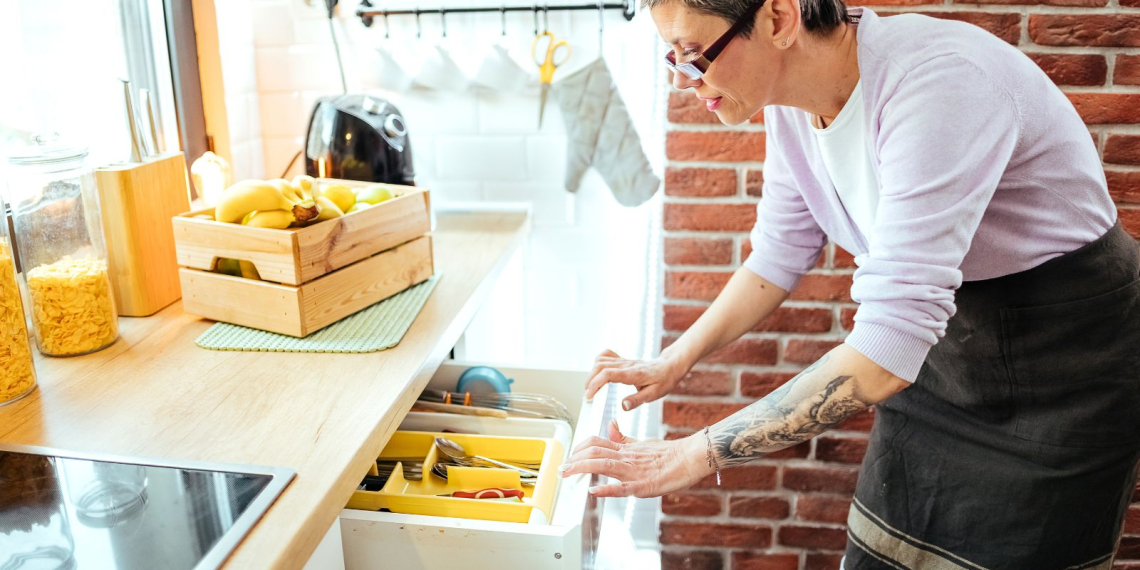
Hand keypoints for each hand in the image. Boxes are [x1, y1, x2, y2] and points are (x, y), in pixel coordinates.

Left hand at [558, 419, 711, 497]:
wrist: (690, 457)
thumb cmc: (669, 452)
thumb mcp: (642, 442)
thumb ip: (624, 438)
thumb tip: (610, 426)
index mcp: (625, 448)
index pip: (596, 443)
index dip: (579, 448)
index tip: (568, 456)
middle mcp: (626, 457)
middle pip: (594, 452)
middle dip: (573, 460)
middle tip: (561, 469)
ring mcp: (634, 471)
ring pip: (603, 465)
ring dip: (581, 469)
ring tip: (567, 474)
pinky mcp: (643, 485)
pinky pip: (622, 487)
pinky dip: (606, 489)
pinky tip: (594, 491)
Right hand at [585, 349, 687, 410]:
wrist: (670, 366)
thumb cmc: (664, 380)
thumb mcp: (654, 394)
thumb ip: (637, 400)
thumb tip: (623, 406)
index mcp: (633, 374)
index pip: (608, 374)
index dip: (595, 384)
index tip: (589, 395)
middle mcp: (626, 365)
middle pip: (600, 366)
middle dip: (590, 380)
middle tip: (588, 395)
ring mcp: (624, 361)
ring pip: (601, 360)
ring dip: (592, 373)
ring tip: (590, 387)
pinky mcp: (623, 360)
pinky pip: (606, 355)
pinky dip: (598, 362)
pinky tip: (598, 373)